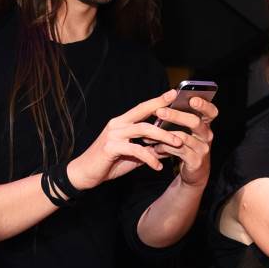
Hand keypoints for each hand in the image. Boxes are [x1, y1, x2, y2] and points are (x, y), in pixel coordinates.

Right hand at [67, 90, 182, 190]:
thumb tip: (168, 148)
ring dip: (163, 137)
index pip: (142, 108)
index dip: (157, 100)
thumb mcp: (132, 155)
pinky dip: (149, 158)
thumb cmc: (108, 162)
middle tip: (184, 119)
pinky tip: (158, 166)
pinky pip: (136, 150)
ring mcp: (113, 135)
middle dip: (165, 113)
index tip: (173, 94)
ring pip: (143, 130)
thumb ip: (148, 148)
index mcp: (122, 122)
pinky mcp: (110, 148)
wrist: (84, 173)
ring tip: (178, 144)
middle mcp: (117, 124)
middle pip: (144, 114)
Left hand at [151, 93, 216, 186]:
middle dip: (176, 115)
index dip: (204, 104)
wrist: (194, 172)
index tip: (192, 99)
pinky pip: (179, 151)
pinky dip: (165, 148)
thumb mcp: (188, 132)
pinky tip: (155, 148)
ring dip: (164, 134)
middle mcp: (207, 135)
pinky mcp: (196, 161)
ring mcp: (203, 149)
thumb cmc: (188, 147)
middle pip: (195, 122)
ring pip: (184, 137)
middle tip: (160, 112)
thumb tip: (162, 103)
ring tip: (150, 134)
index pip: (211, 111)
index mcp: (205, 124)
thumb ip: (180, 118)